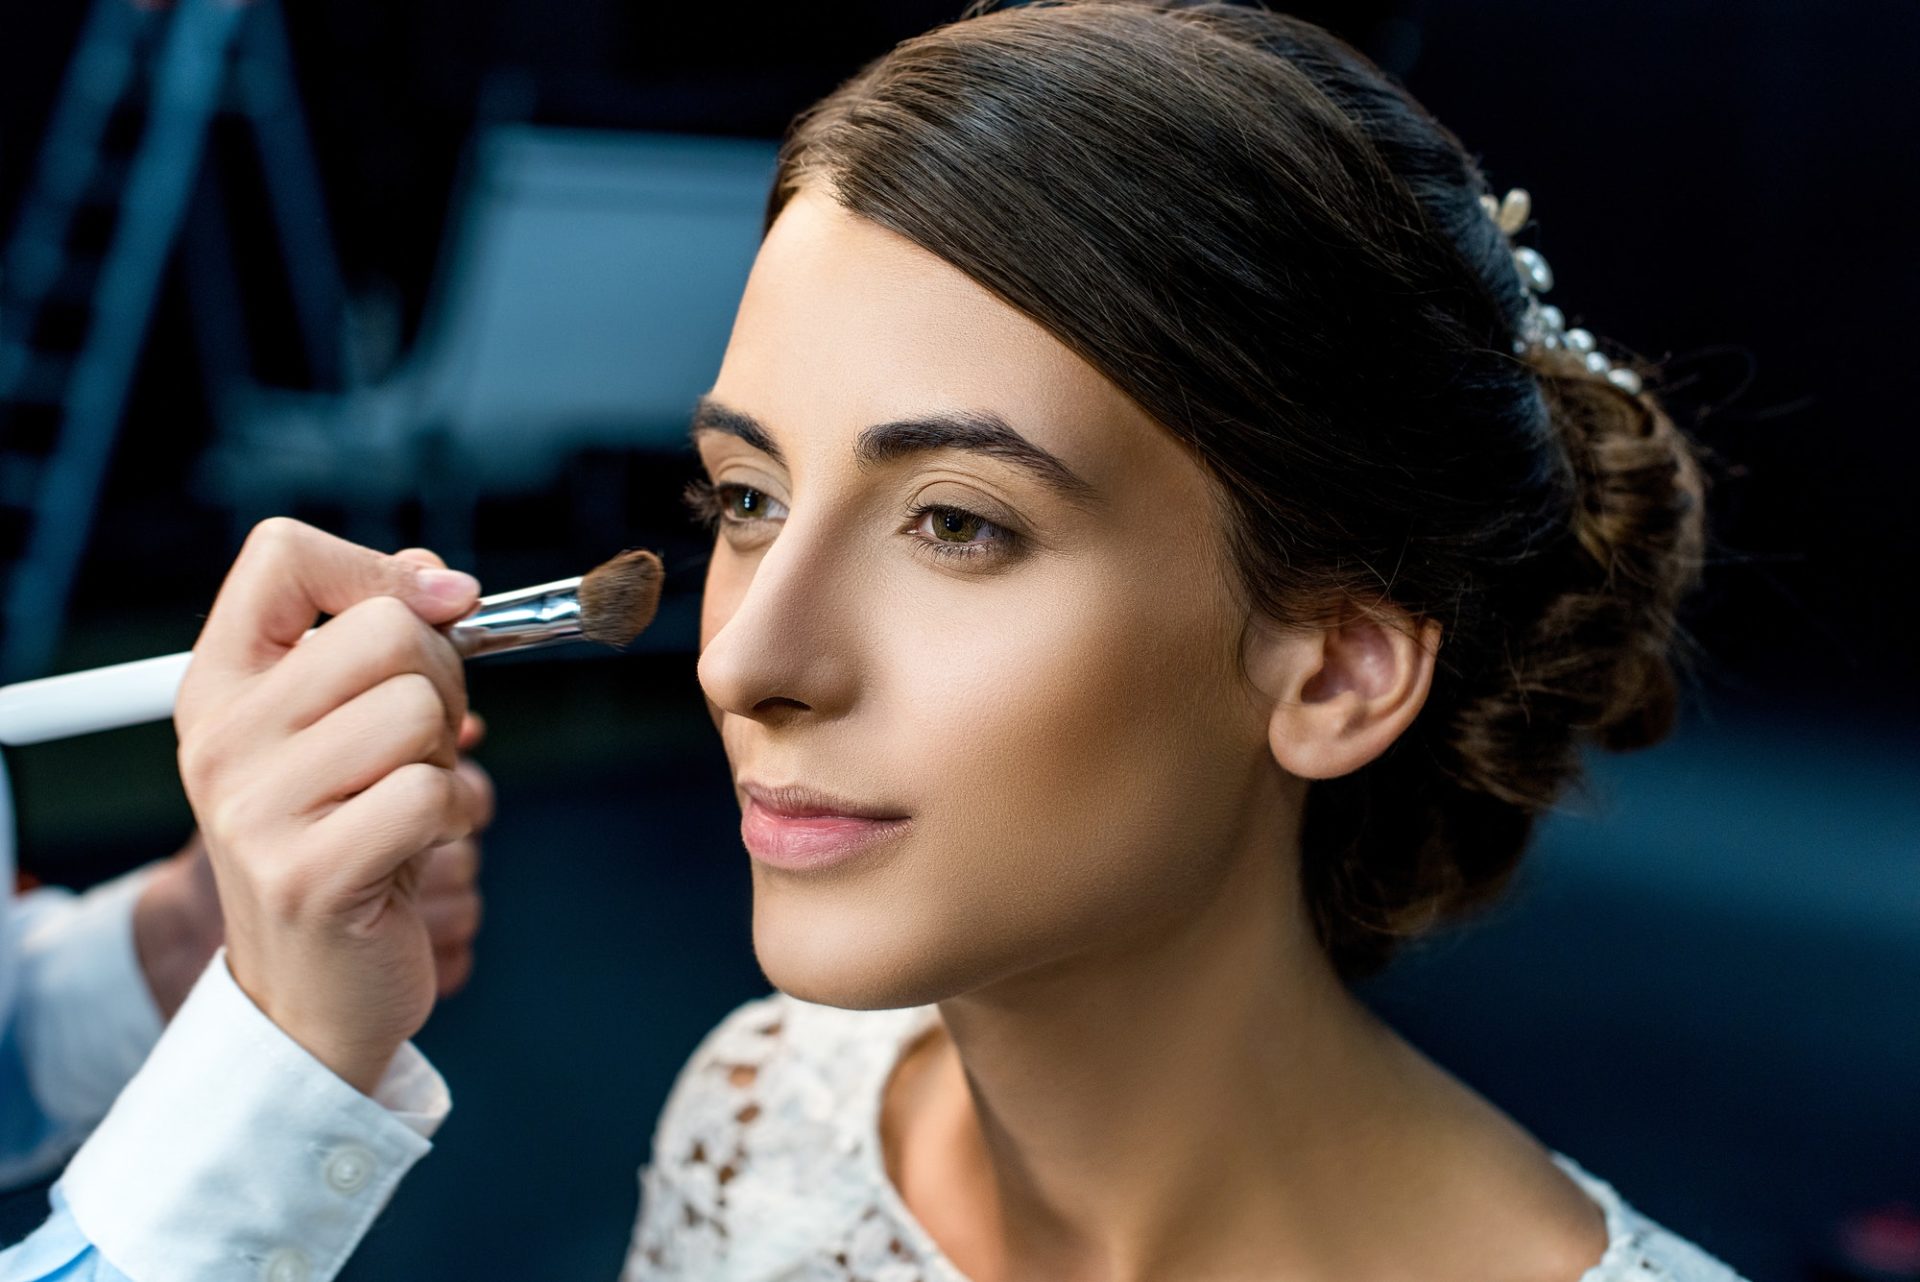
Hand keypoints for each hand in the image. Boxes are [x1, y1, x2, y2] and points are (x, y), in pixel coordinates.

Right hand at [173, 518, 488, 1092]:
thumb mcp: (344, 727)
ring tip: (404, 804)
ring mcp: (255, 808)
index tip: (434, 611)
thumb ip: (376, 638)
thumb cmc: (348, 839)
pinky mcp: (309, 873)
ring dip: (446, 758)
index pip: (282, 553)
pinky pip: (432, 792)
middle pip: (387, 631)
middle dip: (441, 682)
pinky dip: (450, 818)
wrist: (312, 991)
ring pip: (420, 710)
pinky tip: (411, 851)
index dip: (378, 571)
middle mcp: (221, 738)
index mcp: (220, 685)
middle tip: (418, 747)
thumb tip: (437, 577)